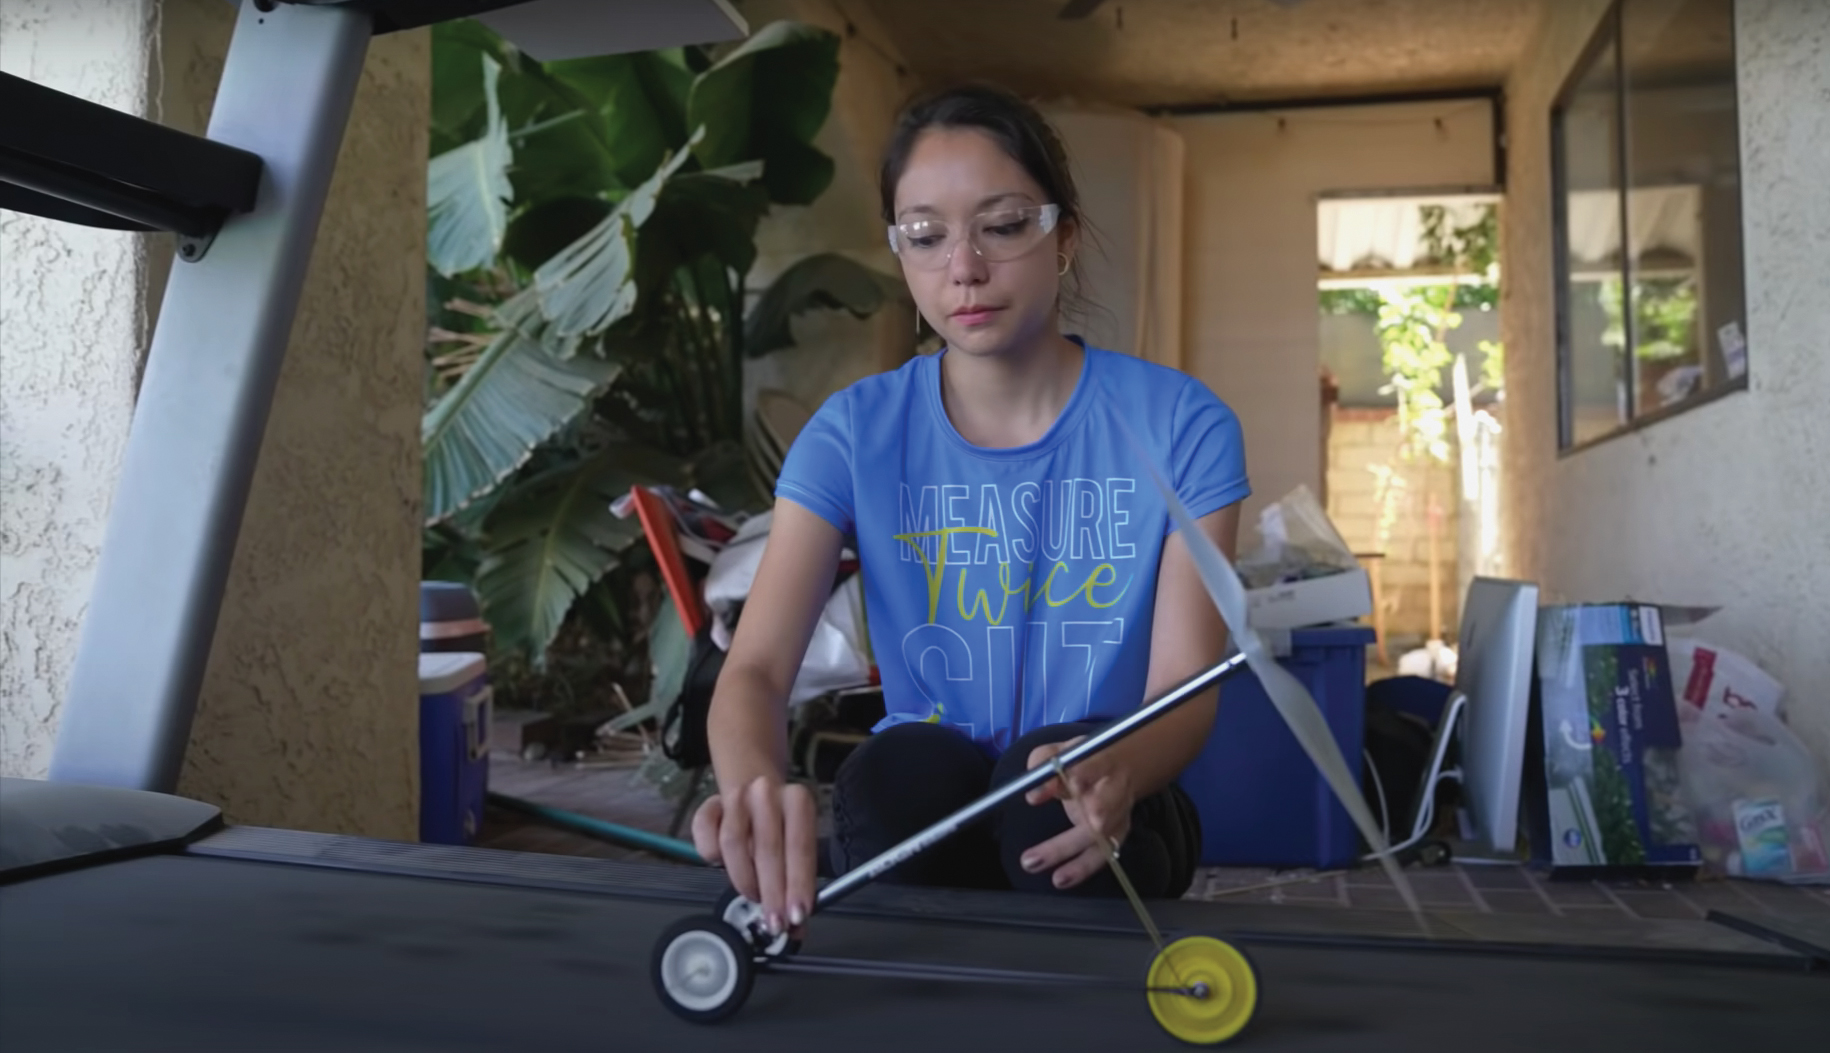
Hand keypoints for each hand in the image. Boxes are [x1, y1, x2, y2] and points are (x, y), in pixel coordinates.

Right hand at [691, 776, 818, 937]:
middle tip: (774, 923)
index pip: (800, 847)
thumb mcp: (797, 846)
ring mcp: (735, 798)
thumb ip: (799, 882)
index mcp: (797, 800)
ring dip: (745, 880)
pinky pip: (707, 842)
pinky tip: (725, 866)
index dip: (798, 884)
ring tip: (754, 896)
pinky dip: (715, 860)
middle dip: (772, 893)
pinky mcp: (708, 807)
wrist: (753, 789)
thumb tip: (797, 926)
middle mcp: (766, 793)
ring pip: (734, 844)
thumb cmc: (780, 825)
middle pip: (767, 848)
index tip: (796, 915)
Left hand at [1019, 737, 1136, 888]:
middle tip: (1088, 824)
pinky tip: (1062, 879)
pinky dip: (1082, 869)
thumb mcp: (1060, 751)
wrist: (1122, 769)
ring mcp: (1117, 817)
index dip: (1069, 779)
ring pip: (1101, 838)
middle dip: (1096, 814)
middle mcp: (1114, 791)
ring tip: (1055, 874)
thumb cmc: (1082, 761)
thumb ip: (1043, 762)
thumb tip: (1032, 793)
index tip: (1042, 793)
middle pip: (1105, 805)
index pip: (1087, 768)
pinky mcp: (1116, 836)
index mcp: (1100, 763)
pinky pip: (1101, 856)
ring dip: (1078, 856)